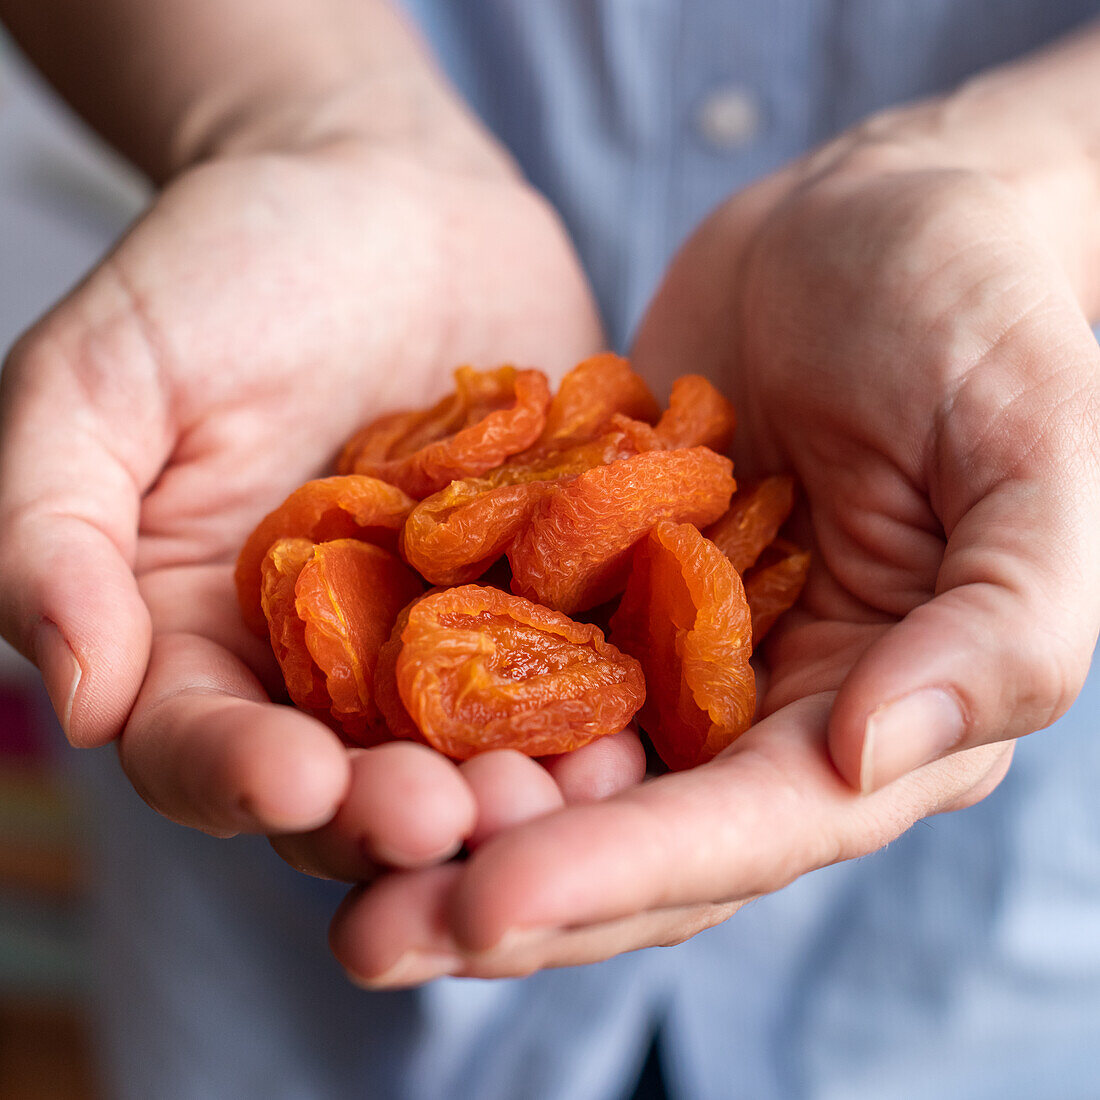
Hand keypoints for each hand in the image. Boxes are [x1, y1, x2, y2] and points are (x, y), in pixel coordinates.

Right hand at [0, 115, 649, 857]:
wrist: (387, 194)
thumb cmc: (222, 269)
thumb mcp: (101, 379)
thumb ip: (53, 533)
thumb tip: (79, 700)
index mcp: (202, 636)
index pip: (202, 747)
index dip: (241, 778)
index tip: (299, 780)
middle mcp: (329, 663)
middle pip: (354, 778)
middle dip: (401, 811)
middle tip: (459, 818)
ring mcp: (448, 633)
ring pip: (477, 746)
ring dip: (521, 785)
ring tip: (574, 792)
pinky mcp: (547, 588)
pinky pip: (578, 658)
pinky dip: (610, 695)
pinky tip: (647, 716)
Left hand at [327, 100, 1099, 982]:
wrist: (875, 213)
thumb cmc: (979, 313)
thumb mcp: (1035, 452)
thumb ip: (1005, 622)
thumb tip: (877, 756)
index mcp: (883, 712)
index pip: (748, 831)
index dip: (620, 874)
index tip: (487, 900)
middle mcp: (773, 707)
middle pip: (631, 835)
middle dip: (505, 888)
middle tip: (369, 935)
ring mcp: (677, 644)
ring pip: (554, 764)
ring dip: (448, 815)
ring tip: (326, 849)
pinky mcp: (602, 574)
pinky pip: (511, 647)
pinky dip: (433, 690)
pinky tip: (338, 718)